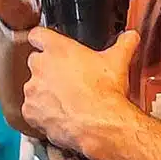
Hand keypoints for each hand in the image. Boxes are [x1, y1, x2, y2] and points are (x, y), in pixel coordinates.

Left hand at [22, 28, 137, 159]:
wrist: (100, 124)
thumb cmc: (105, 92)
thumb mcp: (118, 62)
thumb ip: (124, 44)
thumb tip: (131, 37)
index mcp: (57, 48)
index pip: (37, 35)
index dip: (43, 42)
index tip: (48, 47)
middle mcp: (40, 66)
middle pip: (36, 63)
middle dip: (47, 70)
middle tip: (66, 80)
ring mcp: (33, 89)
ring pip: (33, 88)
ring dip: (44, 93)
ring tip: (65, 101)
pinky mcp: (30, 111)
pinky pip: (31, 110)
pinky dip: (41, 114)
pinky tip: (59, 115)